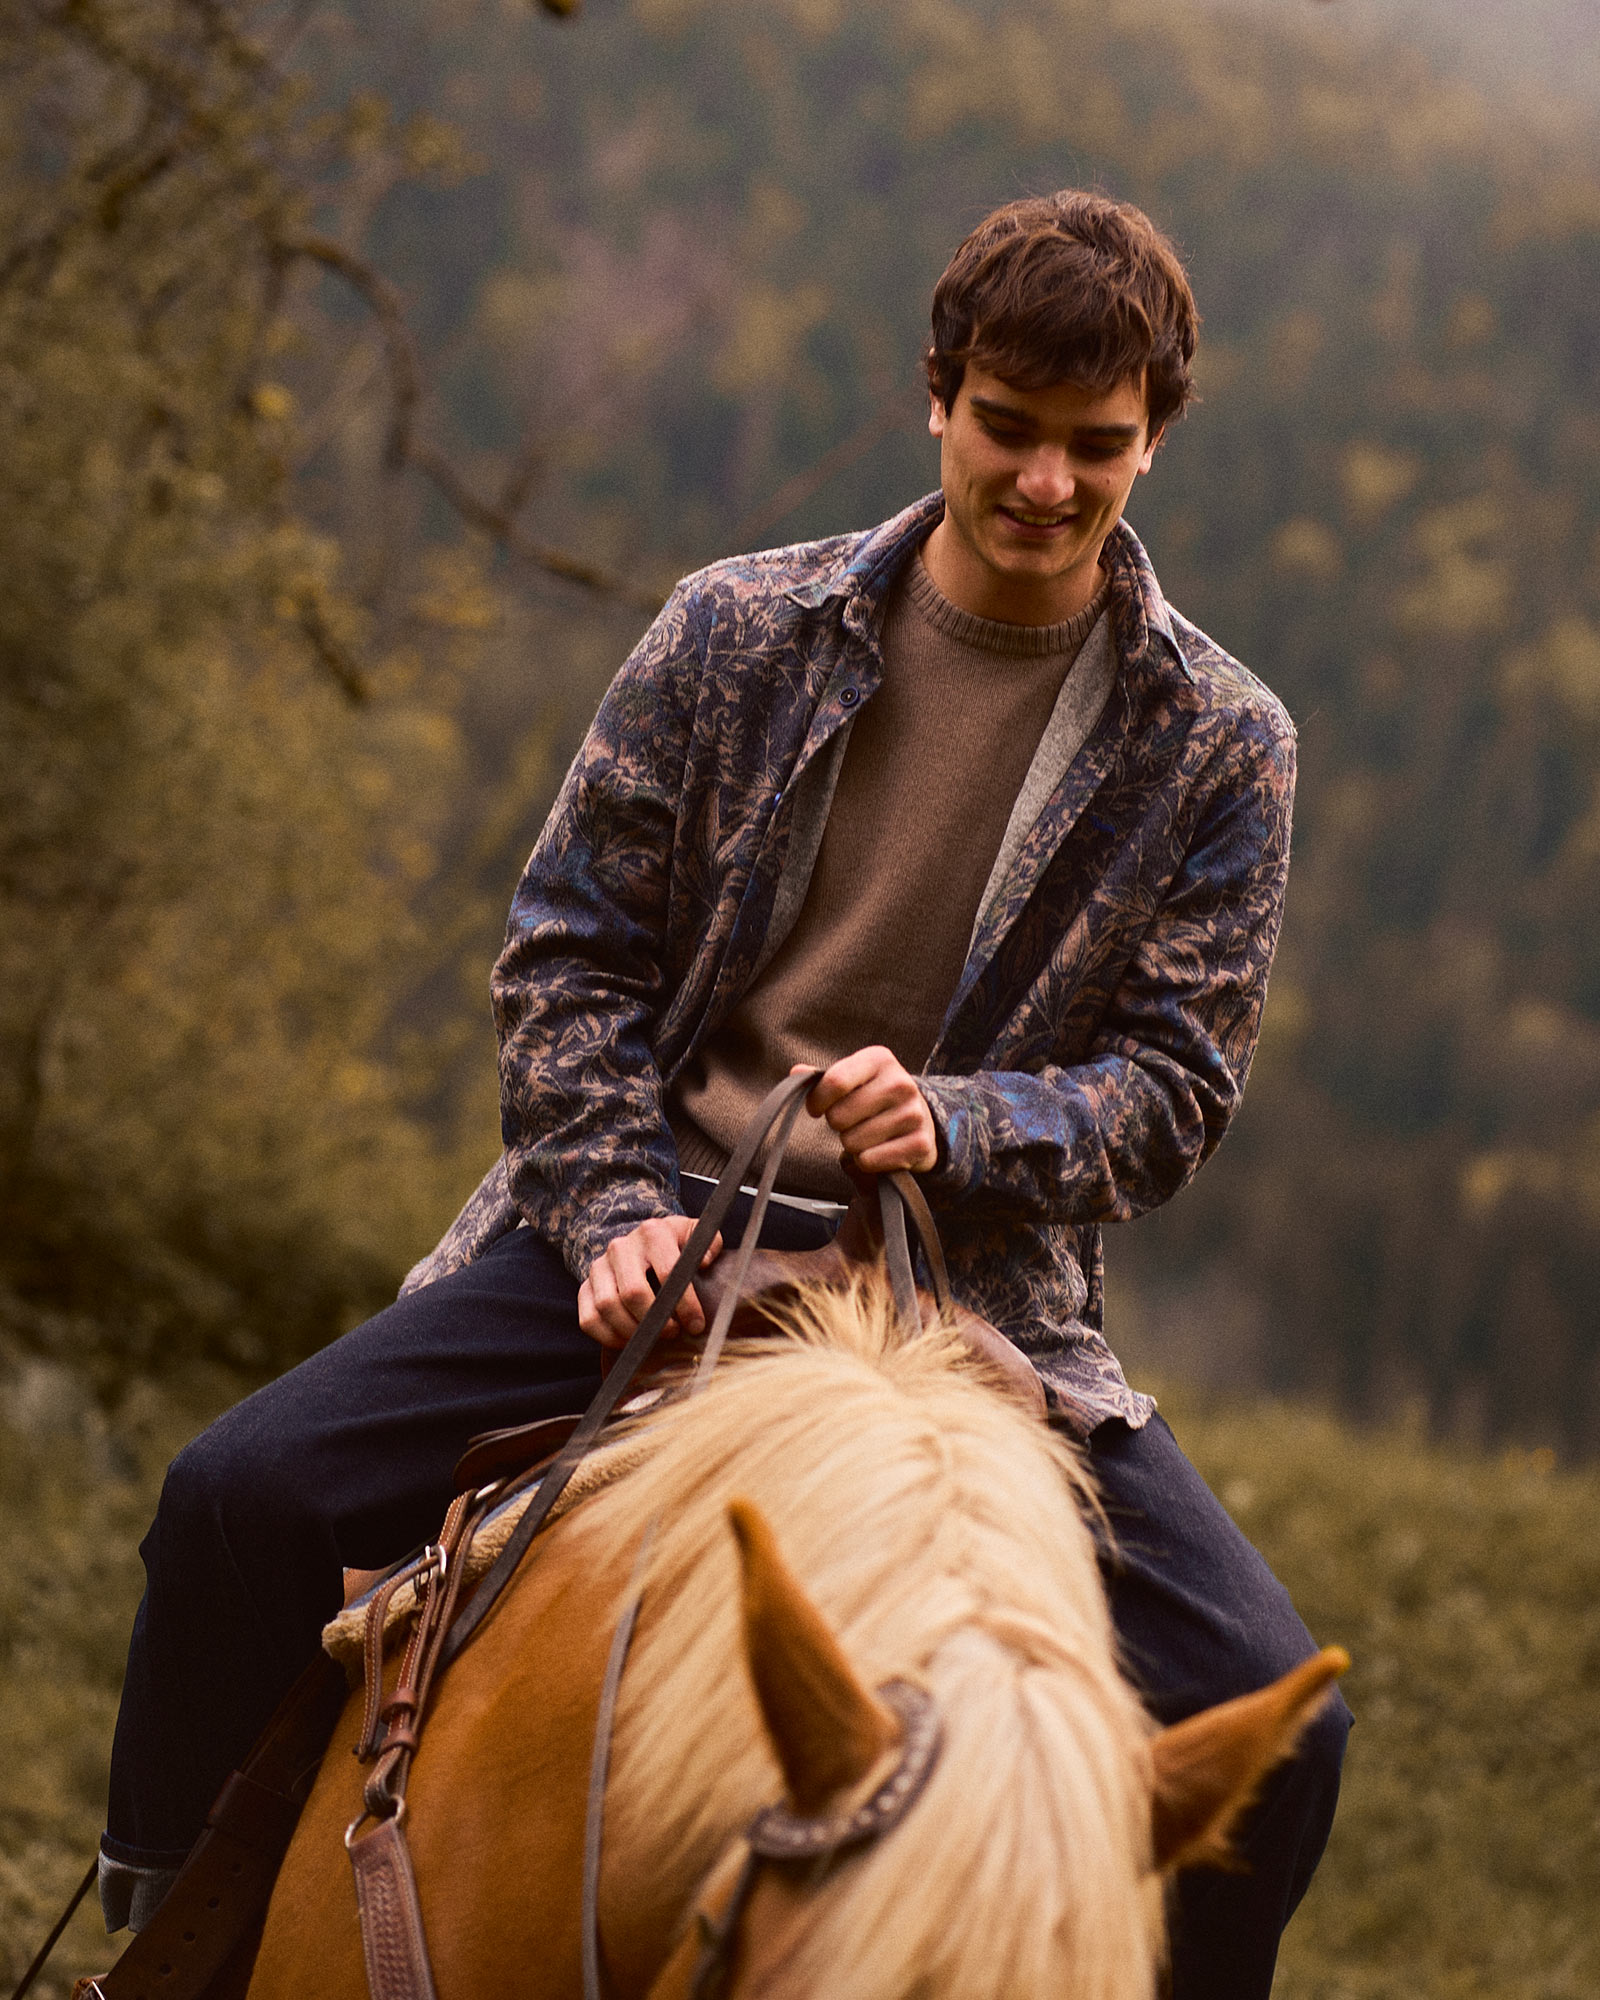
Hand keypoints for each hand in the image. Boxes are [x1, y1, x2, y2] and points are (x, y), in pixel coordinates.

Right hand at [578, 1214, 722, 1349]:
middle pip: (633, 1292)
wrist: (640, 1245)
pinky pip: (589, 1319)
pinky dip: (608, 1337)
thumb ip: (709, 1243)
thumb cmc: (674, 1246)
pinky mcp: (584, 1287)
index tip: (696, 1325)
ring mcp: (599, 1267)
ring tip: (652, 1338)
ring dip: (632, 1331)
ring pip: (607, 1307)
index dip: (684, 1304)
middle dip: (656, 1321)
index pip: (668, 1272)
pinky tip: (630, 1341)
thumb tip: (704, 1261)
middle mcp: (621, 1246)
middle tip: (673, 1333)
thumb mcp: (694, 1236)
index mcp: (652, 1232)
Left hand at [793, 1047, 937, 1174]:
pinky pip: (868, 1161)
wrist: (920, 1117)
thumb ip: (823, 1078)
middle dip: (837, 1124)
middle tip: (851, 1120)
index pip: (835, 1082)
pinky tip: (879, 1148)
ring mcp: (913, 1114)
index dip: (816, 1100)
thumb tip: (796, 1073)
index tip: (816, 1107)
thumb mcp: (852, 1078)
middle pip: (838, 1116)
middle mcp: (901, 1084)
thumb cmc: (874, 1096)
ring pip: (852, 1142)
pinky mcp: (919, 1144)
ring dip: (852, 1144)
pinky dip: (866, 1161)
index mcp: (880, 1060)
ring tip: (868, 1133)